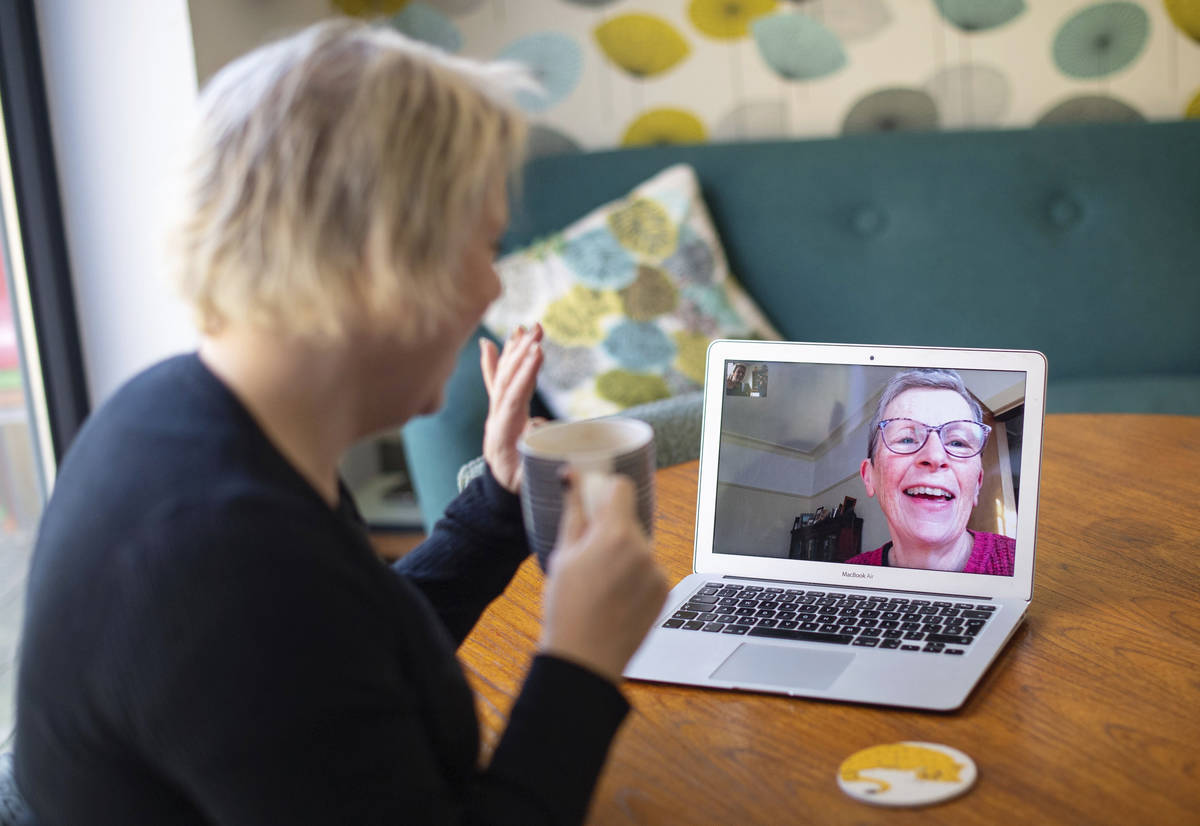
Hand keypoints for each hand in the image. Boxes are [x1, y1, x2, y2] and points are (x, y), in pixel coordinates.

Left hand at [480, 324, 543, 492]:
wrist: (500, 494)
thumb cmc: (519, 487)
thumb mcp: (528, 479)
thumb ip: (535, 457)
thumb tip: (537, 425)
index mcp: (502, 435)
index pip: (513, 400)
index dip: (525, 376)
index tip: (538, 353)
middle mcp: (495, 420)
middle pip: (507, 381)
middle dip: (522, 353)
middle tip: (536, 330)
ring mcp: (495, 414)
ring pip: (503, 378)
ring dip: (514, 351)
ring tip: (524, 328)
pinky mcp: (498, 412)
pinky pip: (495, 384)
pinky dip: (493, 363)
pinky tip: (489, 344)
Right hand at [539, 472, 668, 683]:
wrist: (585, 659)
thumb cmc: (566, 609)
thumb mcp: (562, 555)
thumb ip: (574, 511)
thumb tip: (573, 478)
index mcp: (615, 535)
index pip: (622, 487)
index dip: (606, 491)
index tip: (595, 502)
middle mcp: (643, 549)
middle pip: (630, 519)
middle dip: (612, 529)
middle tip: (589, 556)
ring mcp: (657, 572)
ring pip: (640, 546)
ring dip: (624, 554)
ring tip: (602, 584)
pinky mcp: (665, 591)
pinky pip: (649, 570)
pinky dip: (635, 576)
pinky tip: (616, 598)